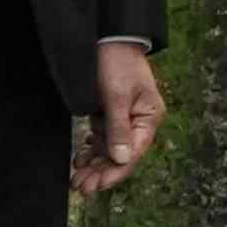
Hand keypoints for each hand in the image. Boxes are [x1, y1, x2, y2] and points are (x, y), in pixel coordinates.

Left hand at [74, 45, 161, 195]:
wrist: (106, 40)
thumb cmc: (116, 65)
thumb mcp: (117, 97)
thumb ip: (119, 129)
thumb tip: (122, 160)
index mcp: (149, 117)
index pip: (134, 152)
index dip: (116, 171)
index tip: (98, 185)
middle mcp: (138, 121)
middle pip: (121, 154)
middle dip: (101, 171)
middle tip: (81, 187)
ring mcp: (123, 118)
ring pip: (110, 149)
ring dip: (95, 164)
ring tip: (77, 179)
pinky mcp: (108, 114)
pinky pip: (102, 138)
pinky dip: (91, 150)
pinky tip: (80, 159)